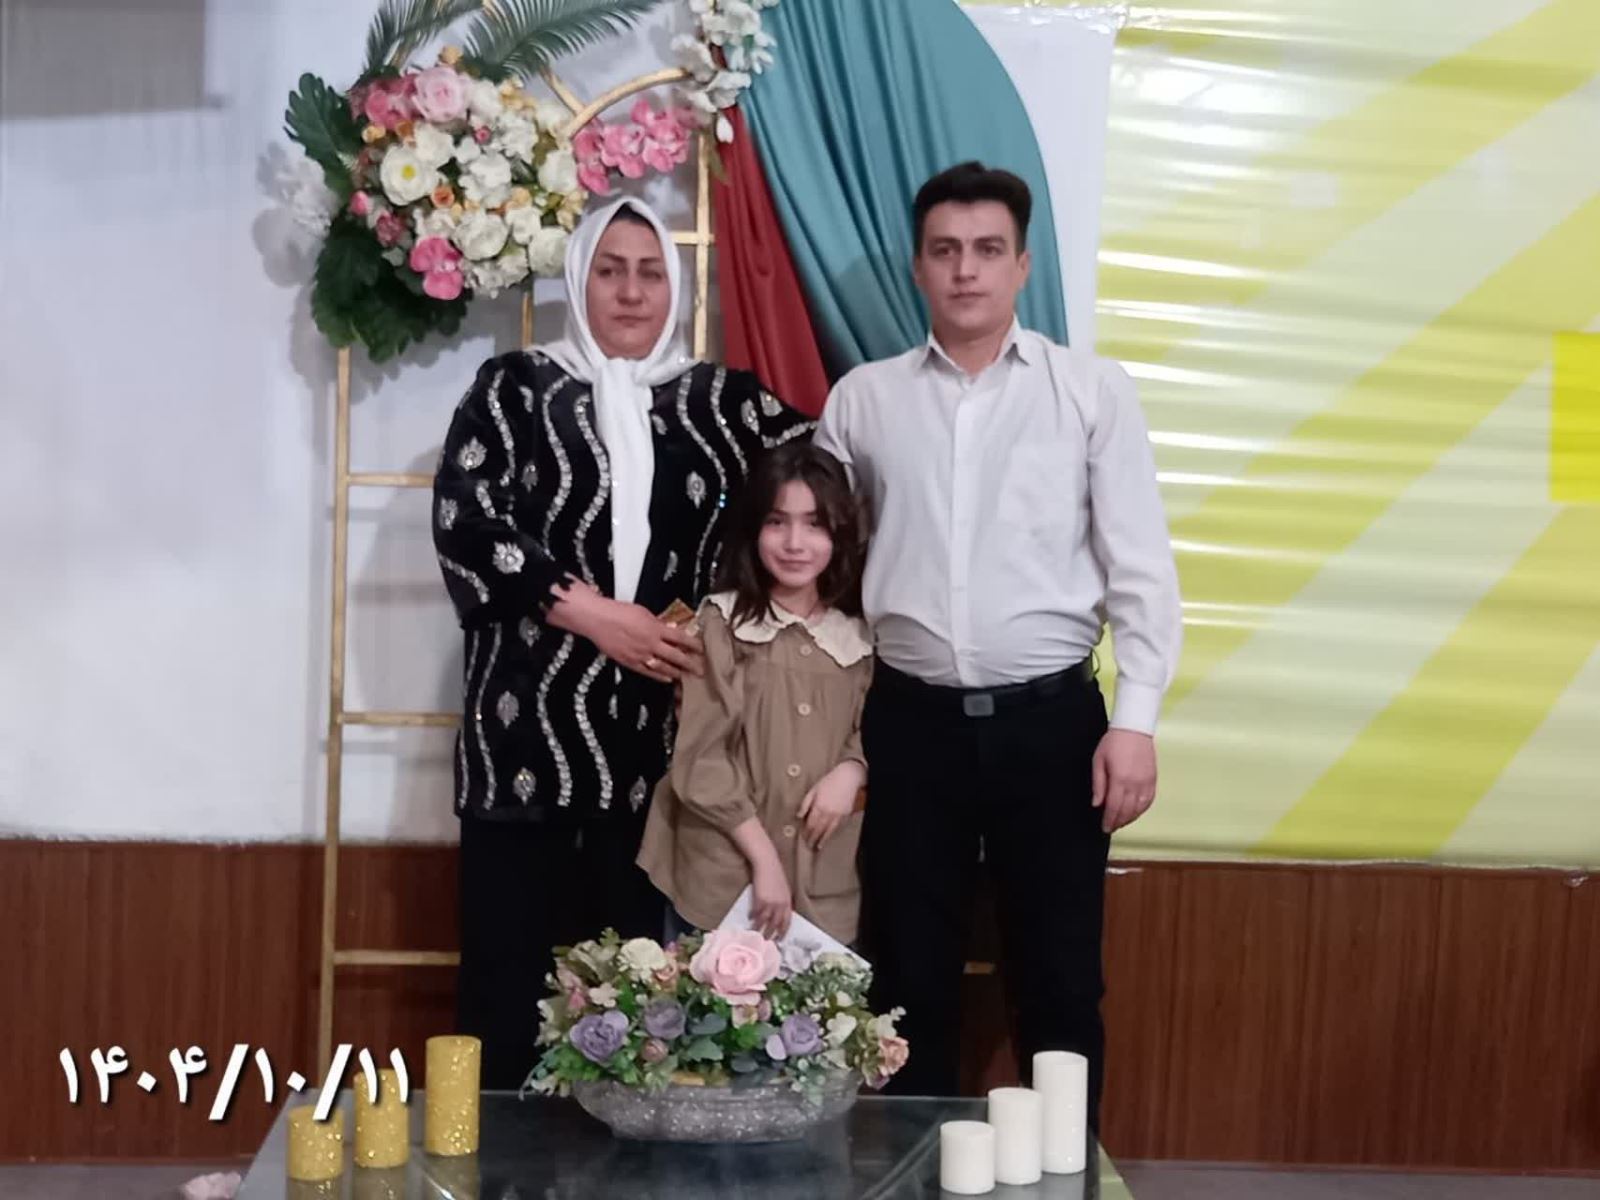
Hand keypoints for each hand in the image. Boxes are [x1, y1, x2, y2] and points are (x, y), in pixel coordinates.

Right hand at [552, 584, 702, 683]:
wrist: (598, 620)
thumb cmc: (619, 612)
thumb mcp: (644, 613)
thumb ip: (659, 623)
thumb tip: (671, 628)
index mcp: (656, 628)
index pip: (681, 638)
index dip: (693, 645)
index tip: (702, 649)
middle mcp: (651, 644)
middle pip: (676, 656)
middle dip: (690, 664)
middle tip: (700, 670)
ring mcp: (641, 655)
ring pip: (663, 667)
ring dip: (677, 672)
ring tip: (686, 676)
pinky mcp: (630, 662)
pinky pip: (648, 672)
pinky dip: (659, 677)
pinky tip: (667, 679)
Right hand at [749, 858, 792, 939]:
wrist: (768, 864)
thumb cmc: (776, 874)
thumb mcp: (784, 889)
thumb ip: (783, 901)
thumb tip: (779, 913)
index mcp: (788, 902)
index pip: (787, 921)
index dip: (783, 931)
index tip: (780, 938)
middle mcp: (780, 905)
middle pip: (775, 924)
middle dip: (771, 933)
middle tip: (766, 940)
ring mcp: (770, 903)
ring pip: (765, 921)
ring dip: (759, 928)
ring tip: (755, 933)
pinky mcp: (760, 900)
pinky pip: (756, 912)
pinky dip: (752, 916)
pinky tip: (750, 918)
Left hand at [798, 761, 865, 849]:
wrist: (848, 778)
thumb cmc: (829, 781)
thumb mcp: (814, 790)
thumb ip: (805, 804)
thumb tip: (799, 816)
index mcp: (818, 806)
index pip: (810, 823)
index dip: (806, 832)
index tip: (802, 837)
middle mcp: (828, 812)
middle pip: (819, 829)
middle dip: (813, 838)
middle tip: (809, 846)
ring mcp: (838, 814)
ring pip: (828, 831)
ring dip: (822, 840)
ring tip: (818, 846)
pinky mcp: (845, 815)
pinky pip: (837, 827)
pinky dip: (832, 833)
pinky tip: (829, 837)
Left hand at [1092, 728, 1157, 833]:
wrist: (1134, 729)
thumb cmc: (1113, 742)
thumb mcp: (1098, 761)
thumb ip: (1098, 784)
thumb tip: (1097, 804)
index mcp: (1119, 779)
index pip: (1114, 807)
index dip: (1109, 820)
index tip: (1105, 827)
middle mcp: (1135, 783)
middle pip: (1127, 811)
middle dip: (1118, 822)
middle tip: (1111, 827)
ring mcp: (1146, 782)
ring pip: (1139, 808)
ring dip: (1130, 818)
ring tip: (1121, 822)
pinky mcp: (1153, 779)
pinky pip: (1149, 800)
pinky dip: (1142, 810)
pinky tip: (1135, 813)